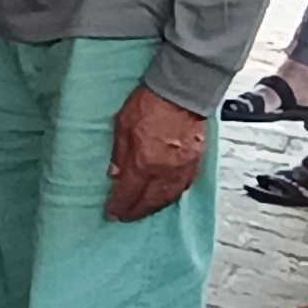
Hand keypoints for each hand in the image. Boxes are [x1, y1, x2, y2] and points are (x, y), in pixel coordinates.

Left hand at [105, 84, 207, 221]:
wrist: (182, 91)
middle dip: (136, 212)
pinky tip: (164, 196)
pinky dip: (171, 196)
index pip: (129, 194)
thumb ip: (119, 154)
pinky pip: (182, 187)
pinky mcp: (196, 162)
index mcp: (144, 163)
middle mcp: (165, 171)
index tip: (111, 213)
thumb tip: (115, 176)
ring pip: (168, 198)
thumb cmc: (149, 104)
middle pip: (150, 202)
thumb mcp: (122, 125)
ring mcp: (183, 168)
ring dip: (154, 207)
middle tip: (125, 216)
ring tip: (143, 210)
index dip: (119, 206)